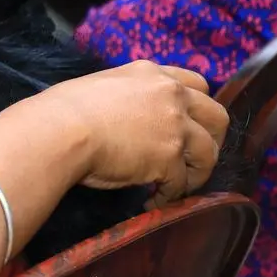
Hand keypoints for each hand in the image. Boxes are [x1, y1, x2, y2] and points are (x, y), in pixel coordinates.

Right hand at [39, 61, 226, 206]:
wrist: (59, 130)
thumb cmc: (64, 110)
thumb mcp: (102, 86)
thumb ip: (128, 96)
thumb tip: (126, 117)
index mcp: (152, 74)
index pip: (197, 84)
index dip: (197, 109)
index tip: (188, 126)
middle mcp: (171, 94)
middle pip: (217, 116)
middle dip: (212, 140)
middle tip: (195, 159)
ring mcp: (174, 126)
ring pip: (209, 153)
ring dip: (196, 173)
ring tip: (174, 187)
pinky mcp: (170, 157)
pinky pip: (182, 183)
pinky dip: (169, 196)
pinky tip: (152, 202)